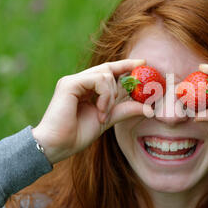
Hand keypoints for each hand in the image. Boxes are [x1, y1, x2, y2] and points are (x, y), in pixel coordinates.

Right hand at [31, 59, 153, 163]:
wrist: (57, 146)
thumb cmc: (77, 134)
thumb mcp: (108, 120)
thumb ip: (125, 110)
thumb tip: (149, 108)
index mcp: (87, 89)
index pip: (109, 72)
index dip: (125, 65)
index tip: (143, 62)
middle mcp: (80, 82)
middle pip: (109, 69)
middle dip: (126, 73)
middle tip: (139, 82)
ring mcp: (74, 81)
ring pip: (106, 75)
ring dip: (112, 96)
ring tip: (105, 113)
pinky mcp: (69, 83)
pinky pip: (98, 80)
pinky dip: (104, 95)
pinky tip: (100, 110)